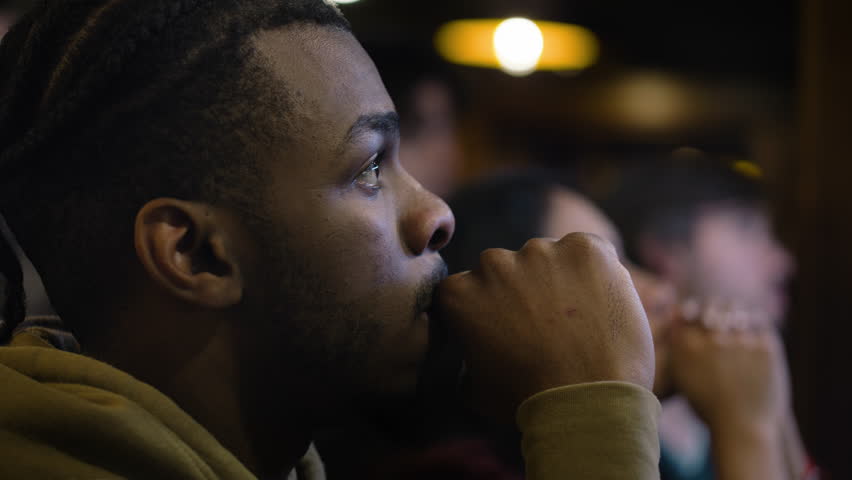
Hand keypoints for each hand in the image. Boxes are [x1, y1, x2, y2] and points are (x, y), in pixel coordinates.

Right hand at [436, 233, 654, 421]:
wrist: (589, 399)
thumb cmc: (530, 400)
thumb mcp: (476, 390)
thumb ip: (466, 360)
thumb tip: (472, 357)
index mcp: (458, 292)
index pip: (466, 288)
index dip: (487, 309)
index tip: (505, 330)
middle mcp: (493, 262)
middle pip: (505, 268)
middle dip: (520, 290)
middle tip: (545, 326)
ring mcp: (539, 250)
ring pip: (546, 258)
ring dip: (556, 279)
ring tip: (578, 321)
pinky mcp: (584, 247)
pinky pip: (587, 252)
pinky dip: (594, 272)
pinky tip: (600, 306)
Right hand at [669, 300, 790, 431]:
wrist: (742, 427)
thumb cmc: (709, 405)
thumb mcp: (683, 376)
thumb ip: (678, 346)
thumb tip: (678, 315)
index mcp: (686, 346)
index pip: (688, 312)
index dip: (692, 311)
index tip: (698, 317)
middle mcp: (710, 340)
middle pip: (711, 307)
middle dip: (714, 310)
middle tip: (718, 315)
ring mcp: (739, 341)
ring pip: (735, 310)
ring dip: (735, 313)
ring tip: (736, 321)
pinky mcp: (765, 346)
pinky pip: (759, 321)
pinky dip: (755, 323)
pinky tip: (753, 330)